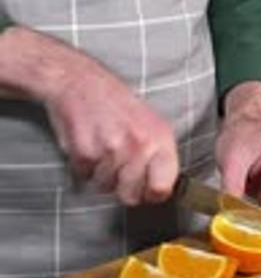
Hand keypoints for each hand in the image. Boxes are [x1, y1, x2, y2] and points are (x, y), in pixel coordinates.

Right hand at [8, 30, 179, 205]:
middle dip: (121, 187)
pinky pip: (85, 176)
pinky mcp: (85, 151)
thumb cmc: (116, 105)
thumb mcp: (151, 123)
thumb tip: (162, 190)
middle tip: (116, 165)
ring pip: (105, 187)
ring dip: (100, 174)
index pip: (162, 189)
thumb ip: (160, 156)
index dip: (150, 194)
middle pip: (131, 195)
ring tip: (101, 147)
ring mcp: (112, 149)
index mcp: (160, 139)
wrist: (80, 82)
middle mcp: (139, 145)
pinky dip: (83, 165)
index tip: (144, 189)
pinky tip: (88, 143)